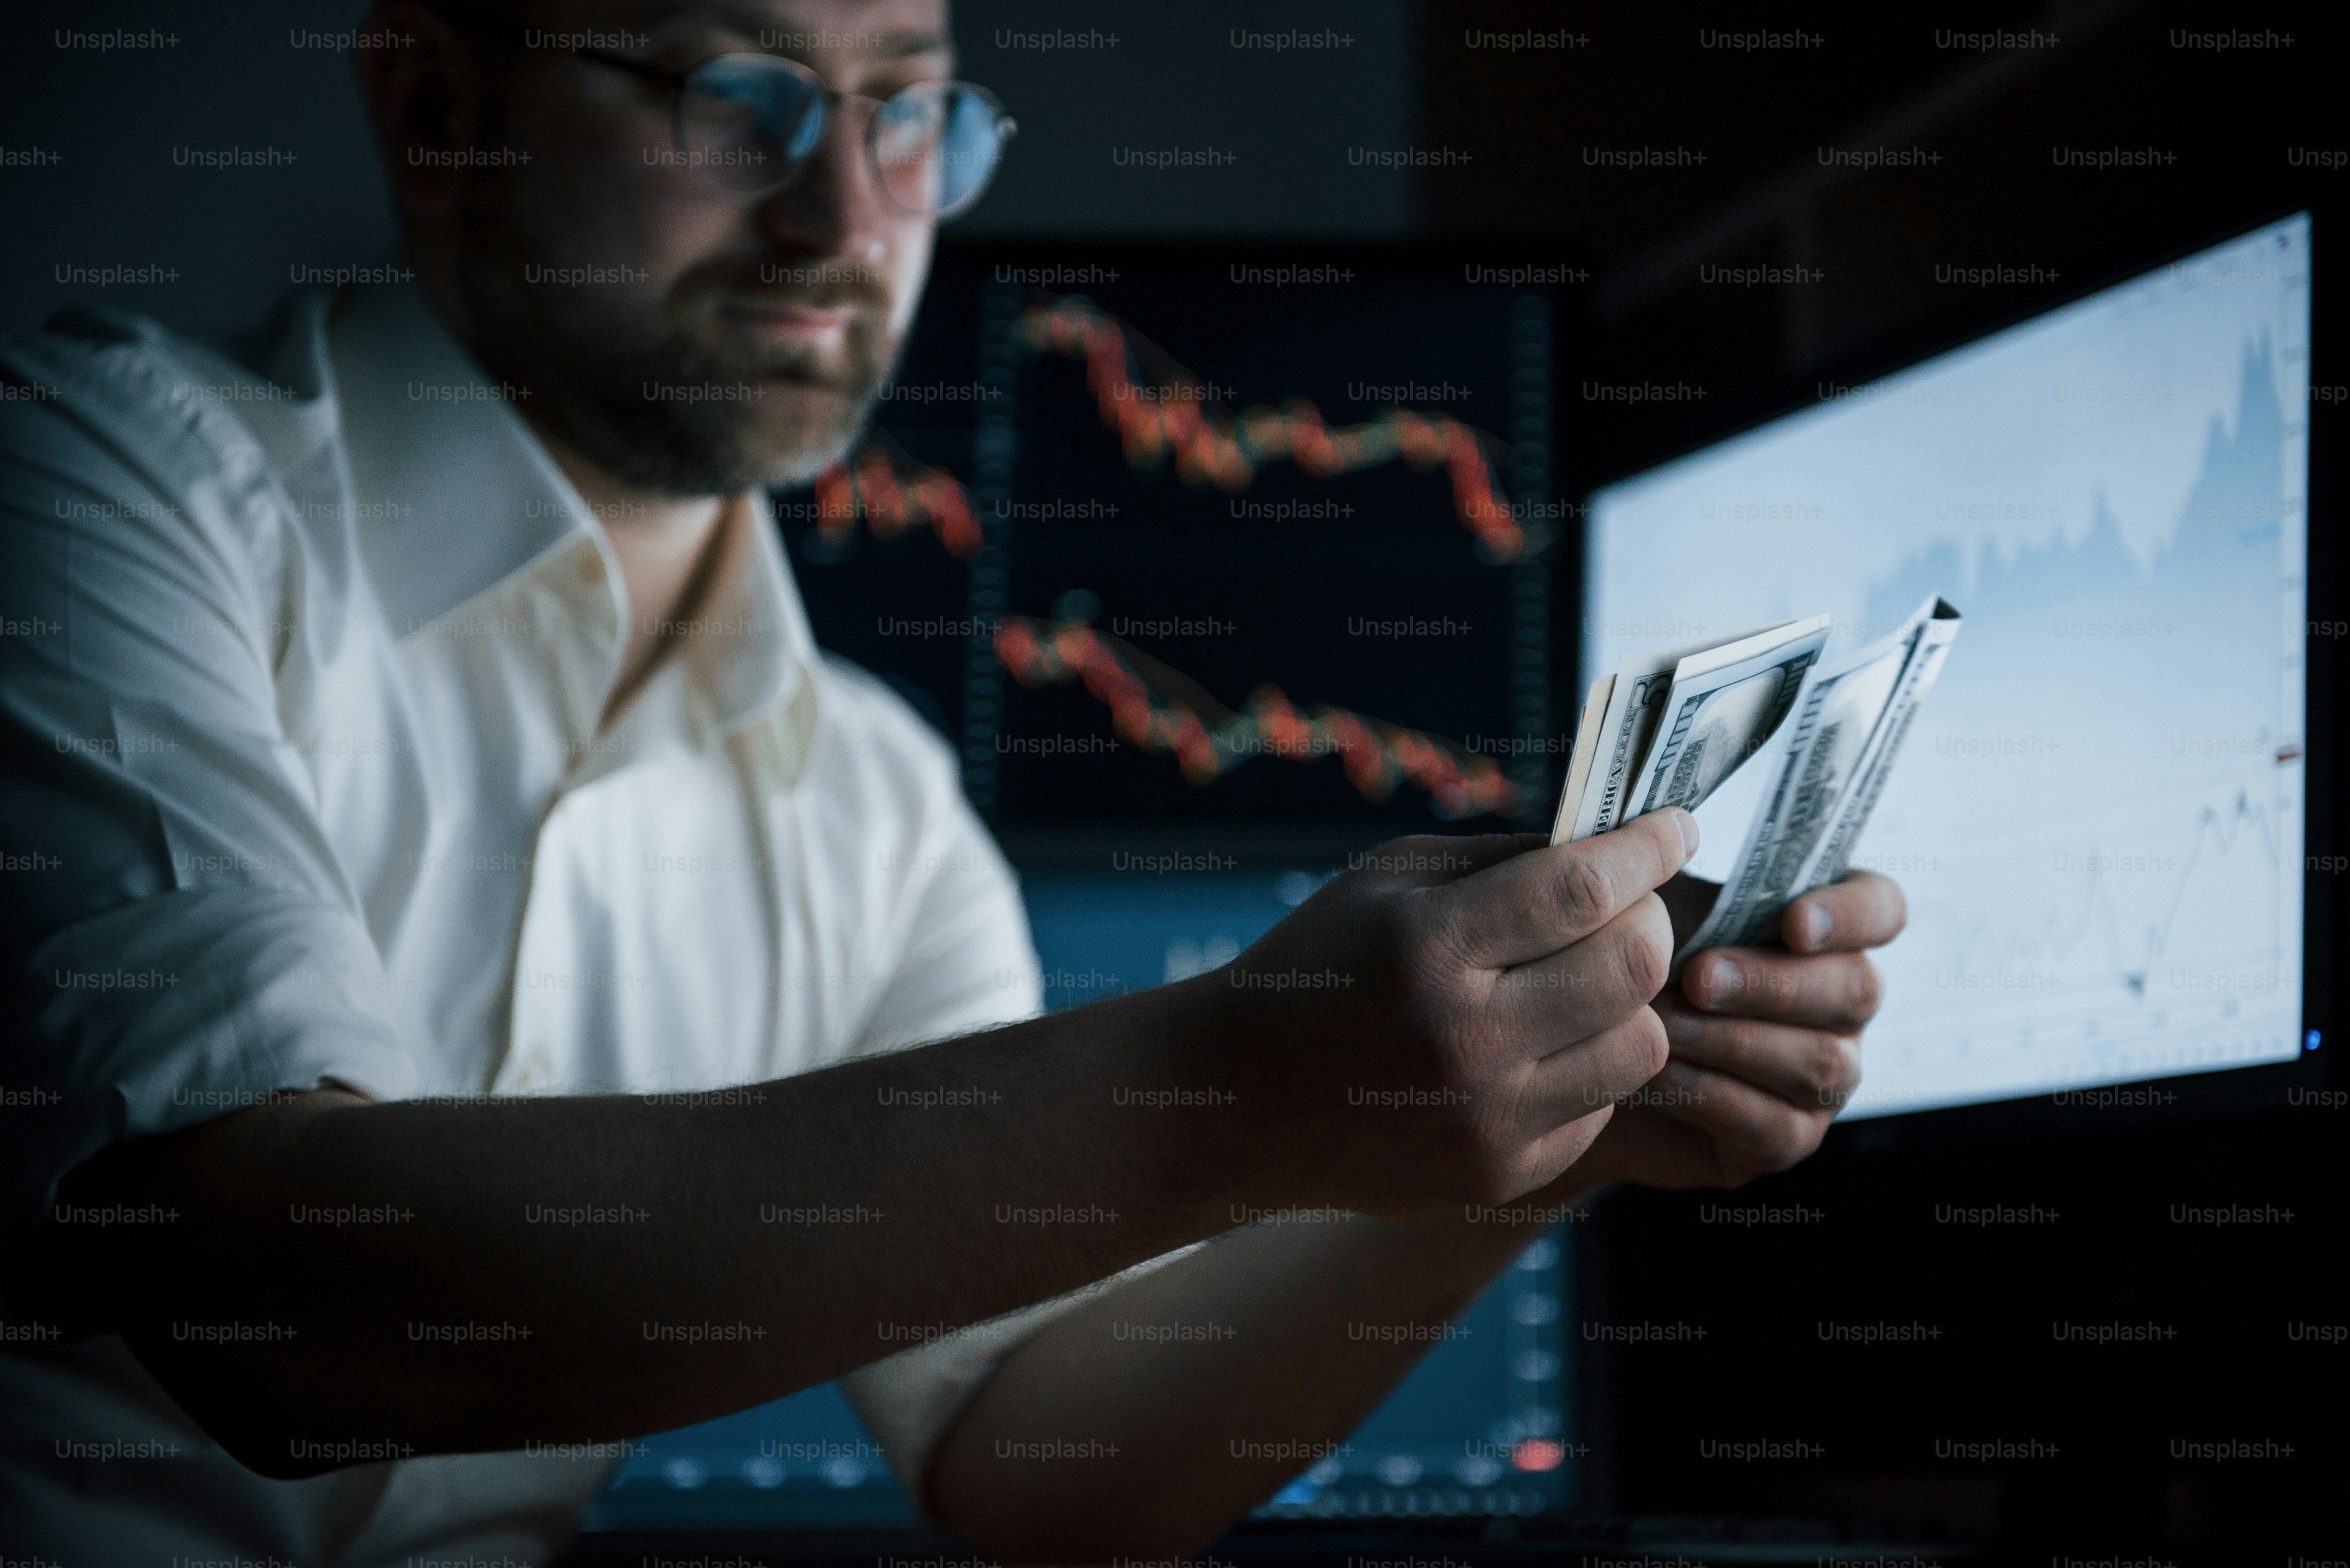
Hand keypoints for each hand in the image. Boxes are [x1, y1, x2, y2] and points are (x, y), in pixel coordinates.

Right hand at [1185, 811, 1699, 1218]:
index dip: (1648, 847)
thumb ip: (1502, 858)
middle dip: (1652, 920)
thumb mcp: (1387, 881)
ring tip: (1582, 983)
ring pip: (1640, 1045)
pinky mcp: (1499, 1175)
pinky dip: (1587, 1067)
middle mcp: (1462, 1039)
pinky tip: (1536, 1048)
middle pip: (1633, 966)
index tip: (1676, 827)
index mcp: (1427, 946)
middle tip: (1633, 907)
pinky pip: (1600, 1108)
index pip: (1583, 886)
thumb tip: (1618, 841)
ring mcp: (1485, 1119)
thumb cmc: (1321, 969)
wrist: (1242, 1104)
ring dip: (1629, 1002)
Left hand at [1562, 869, 1906, 1191]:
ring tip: (1664, 1025)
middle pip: (1855, 989)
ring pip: (1820, 1062)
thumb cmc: (1627, 962)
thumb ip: (1670, 869)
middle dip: (1772, 983)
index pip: (1883, 909)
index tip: (1792, 921)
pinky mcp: (1788, 1137)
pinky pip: (1779, 1125)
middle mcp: (1841, 1001)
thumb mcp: (1646, 906)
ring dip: (1734, 1040)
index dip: (1853, 915)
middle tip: (1698, 976)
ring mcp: (1825, 1074)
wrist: (1580, 1056)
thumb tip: (1667, 834)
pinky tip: (1664, 1073)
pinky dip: (1717, 1096)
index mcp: (1825, 928)